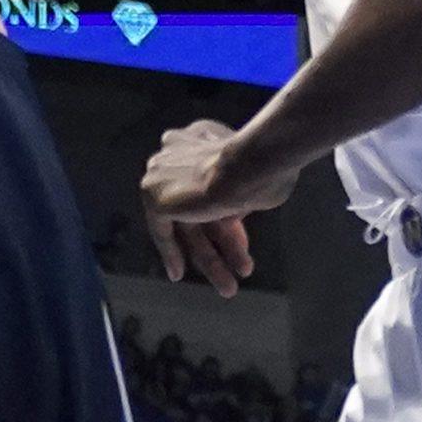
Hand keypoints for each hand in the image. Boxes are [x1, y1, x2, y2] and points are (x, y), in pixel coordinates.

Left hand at [139, 122, 290, 294]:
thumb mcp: (258, 181)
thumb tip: (232, 217)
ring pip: (187, 224)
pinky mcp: (154, 194)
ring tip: (227, 286)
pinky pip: (165, 231)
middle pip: (199, 209)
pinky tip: (180, 274)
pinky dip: (174, 253)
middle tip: (239, 268)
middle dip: (220, 244)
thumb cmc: (267, 169)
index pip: (209, 181)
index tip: (237, 236)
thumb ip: (241, 195)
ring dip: (209, 258)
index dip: (227, 217)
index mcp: (202, 135)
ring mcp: (163, 171)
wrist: (252, 164)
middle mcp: (177, 148)